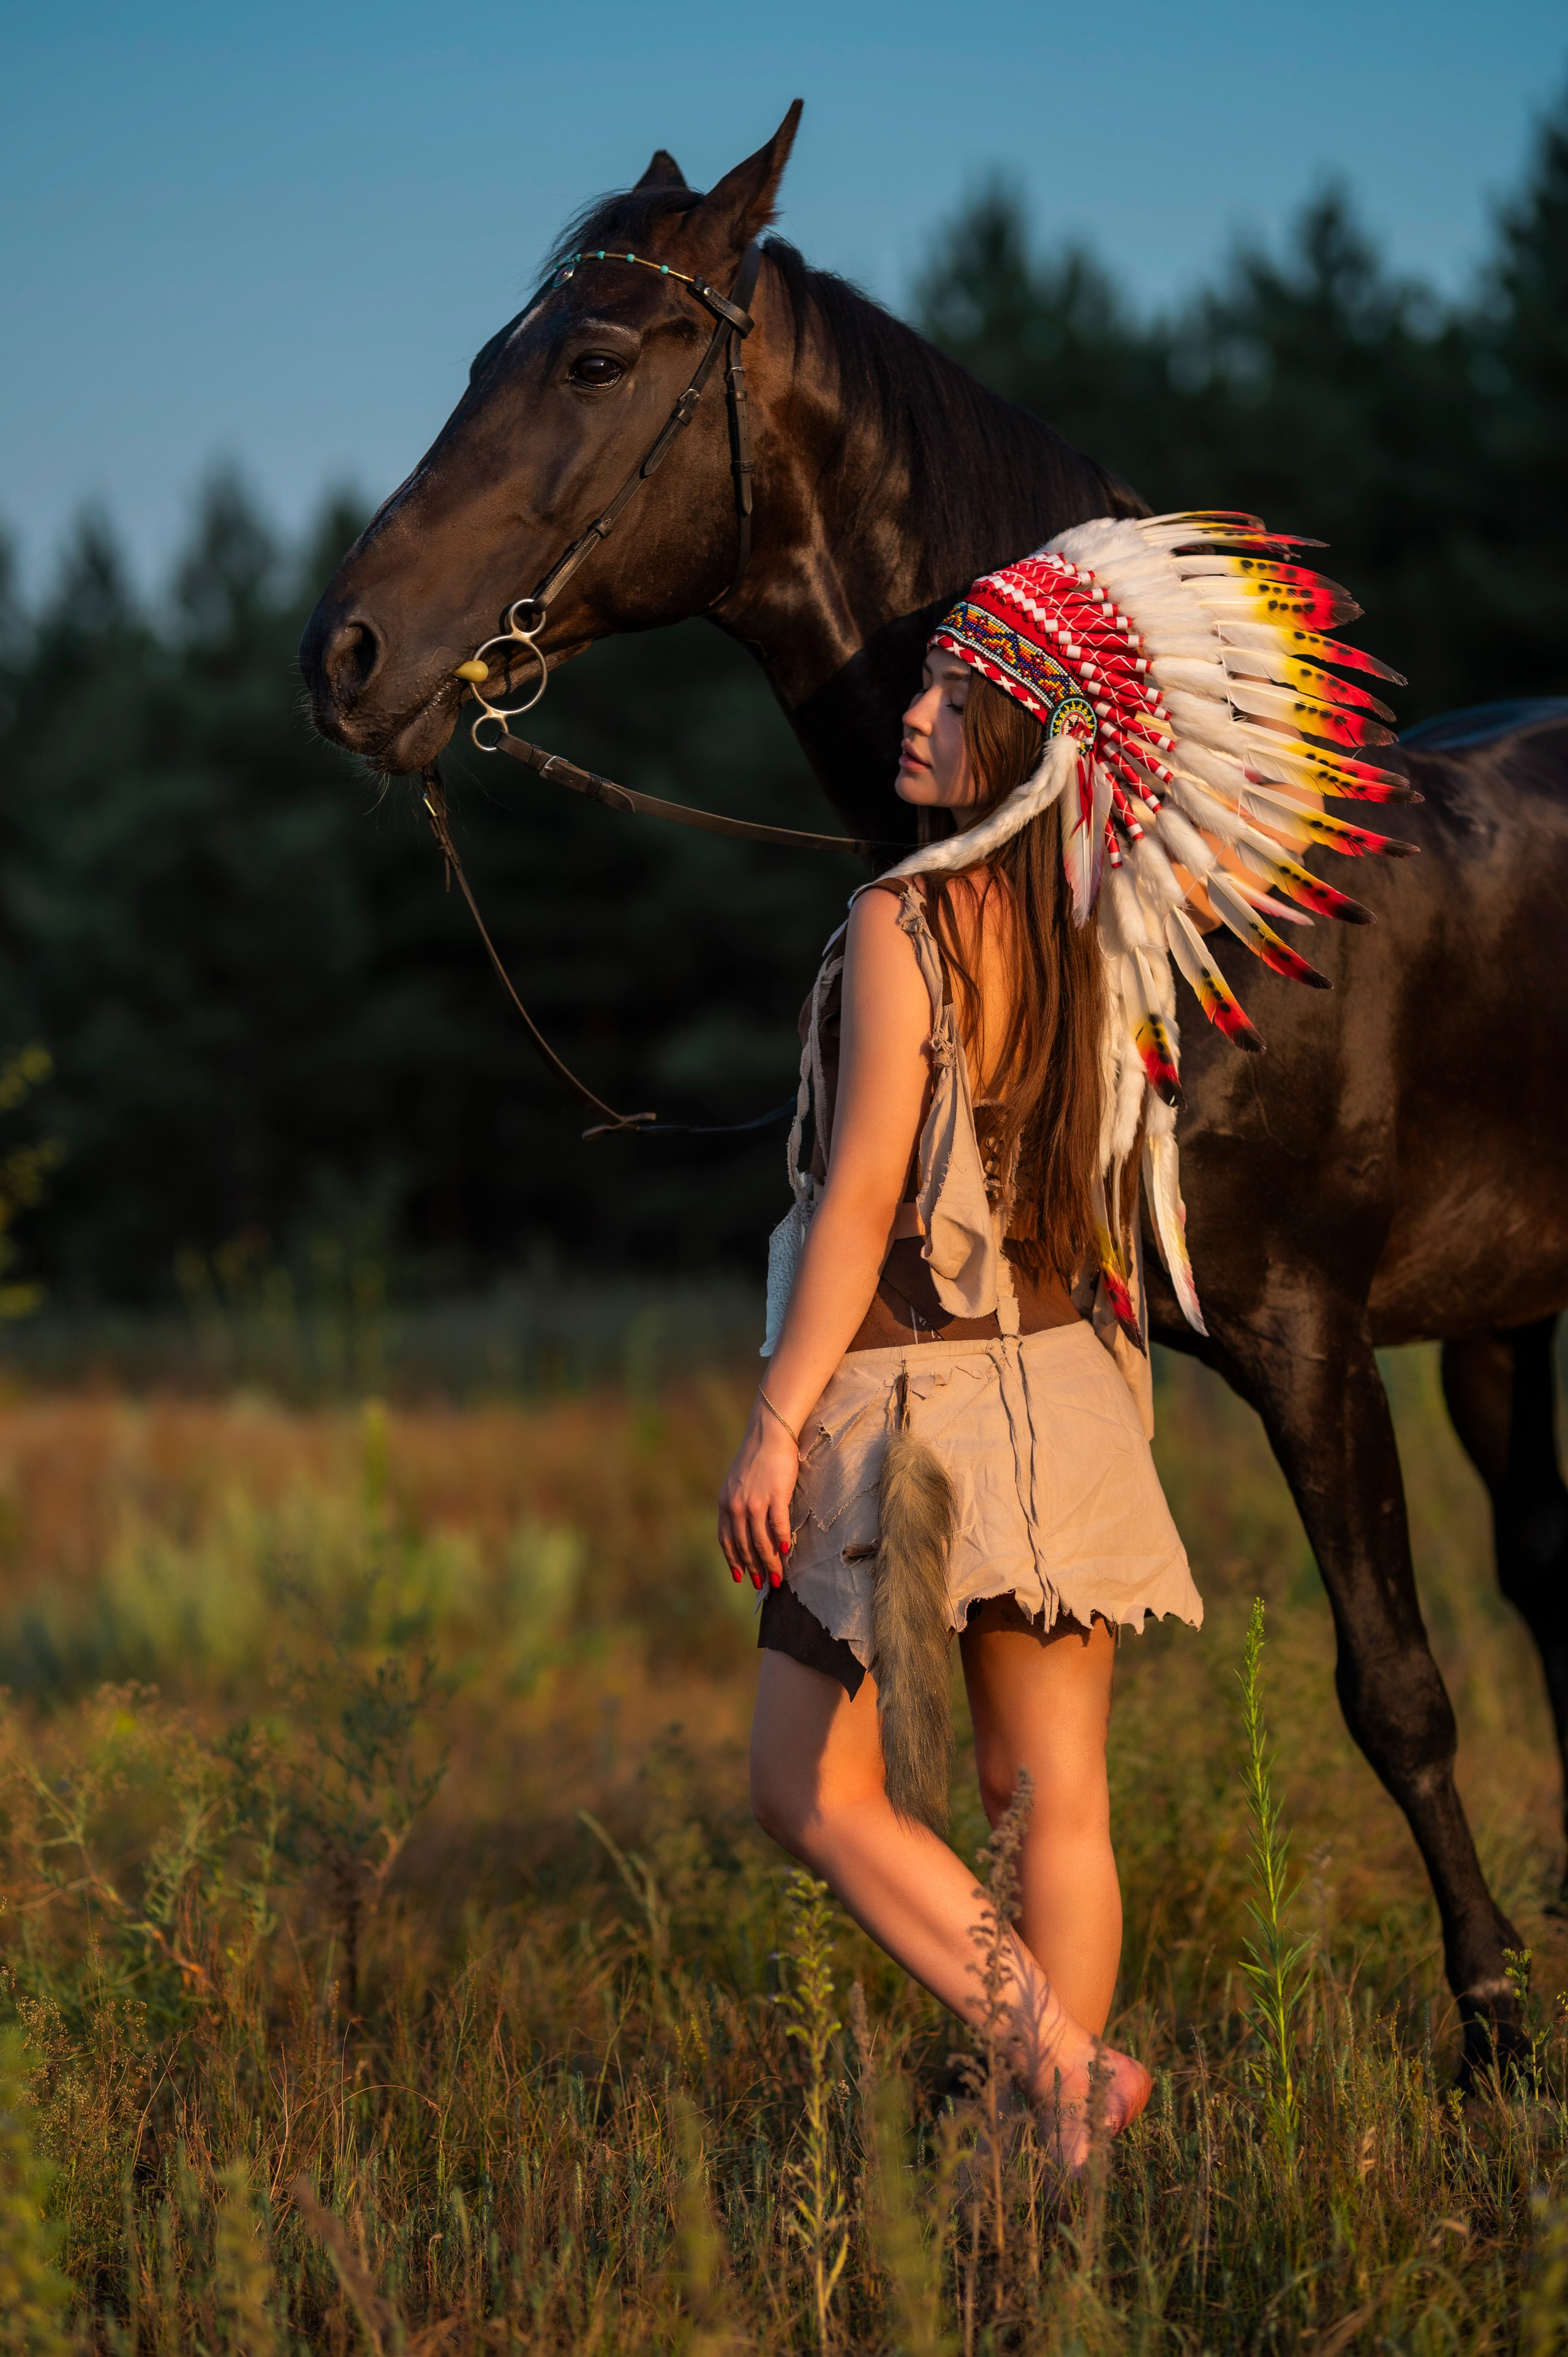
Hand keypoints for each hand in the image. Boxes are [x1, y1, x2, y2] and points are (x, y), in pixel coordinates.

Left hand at [718, 1401, 798, 1589]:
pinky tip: (785, 1552)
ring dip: (770, 1563)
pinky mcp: (775, 1496)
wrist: (769, 1434)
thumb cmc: (757, 1457)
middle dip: (754, 1568)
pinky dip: (781, 1542)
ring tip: (777, 1577)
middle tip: (764, 1583)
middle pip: (744, 1545)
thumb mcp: (738, 1482)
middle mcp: (736, 1506)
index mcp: (725, 1503)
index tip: (739, 1576)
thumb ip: (738, 1504)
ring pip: (761, 1541)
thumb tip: (745, 1527)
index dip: (733, 1560)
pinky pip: (778, 1526)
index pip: (725, 1539)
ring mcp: (755, 1502)